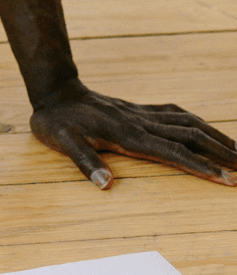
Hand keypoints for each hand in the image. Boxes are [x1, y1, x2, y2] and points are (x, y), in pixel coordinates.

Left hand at [30, 80, 236, 187]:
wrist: (55, 90)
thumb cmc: (56, 120)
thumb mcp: (61, 141)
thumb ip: (83, 161)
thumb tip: (105, 184)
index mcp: (127, 135)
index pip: (173, 153)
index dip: (201, 166)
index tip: (227, 179)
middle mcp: (141, 123)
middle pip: (191, 137)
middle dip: (222, 153)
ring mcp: (143, 115)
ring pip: (189, 124)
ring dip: (217, 137)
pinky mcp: (140, 110)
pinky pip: (177, 115)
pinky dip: (198, 123)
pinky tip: (208, 130)